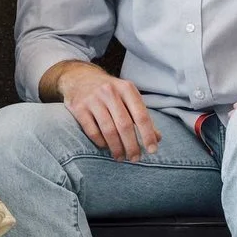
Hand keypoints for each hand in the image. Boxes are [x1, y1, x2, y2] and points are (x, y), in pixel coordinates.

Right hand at [46, 61, 161, 162]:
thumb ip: (141, 115)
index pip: (141, 116)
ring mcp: (93, 99)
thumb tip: (157, 138)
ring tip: (121, 157)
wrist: (79, 77)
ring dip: (116, 147)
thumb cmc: (109, 92)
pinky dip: (100, 142)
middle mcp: (110, 92)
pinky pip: (92, 131)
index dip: (148, 135)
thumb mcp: (127, 97)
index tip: (152, 150)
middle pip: (124, 125)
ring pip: (108, 130)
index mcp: (126, 88)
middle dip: (131, 145)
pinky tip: (105, 147)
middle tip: (135, 158)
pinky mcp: (78, 108)